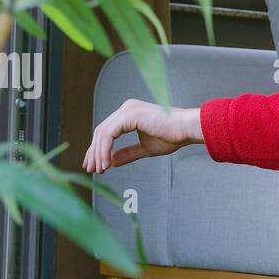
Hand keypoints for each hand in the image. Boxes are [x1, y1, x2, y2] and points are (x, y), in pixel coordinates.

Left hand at [83, 99, 201, 173]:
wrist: (187, 129)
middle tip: (91, 170)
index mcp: (129, 114)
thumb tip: (112, 161)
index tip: (95, 165)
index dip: (98, 149)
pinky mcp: (130, 115)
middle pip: (101, 131)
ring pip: (103, 133)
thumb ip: (128, 153)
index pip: (107, 131)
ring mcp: (127, 110)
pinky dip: (105, 149)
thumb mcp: (145, 148)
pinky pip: (110, 134)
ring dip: (98, 153)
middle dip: (94, 152)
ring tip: (99, 170)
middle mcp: (126, 108)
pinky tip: (106, 163)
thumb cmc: (173, 136)